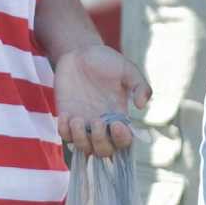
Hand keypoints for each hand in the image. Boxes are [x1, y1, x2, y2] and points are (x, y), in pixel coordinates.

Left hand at [55, 43, 150, 158]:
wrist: (80, 52)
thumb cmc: (106, 61)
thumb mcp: (127, 69)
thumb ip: (140, 85)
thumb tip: (141, 105)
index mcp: (119, 116)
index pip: (124, 142)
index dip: (122, 140)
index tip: (117, 124)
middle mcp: (102, 124)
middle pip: (104, 151)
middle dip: (101, 142)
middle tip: (98, 121)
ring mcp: (83, 123)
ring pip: (83, 148)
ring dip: (80, 139)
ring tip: (77, 119)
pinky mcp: (66, 117)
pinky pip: (65, 136)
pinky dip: (64, 131)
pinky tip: (65, 114)